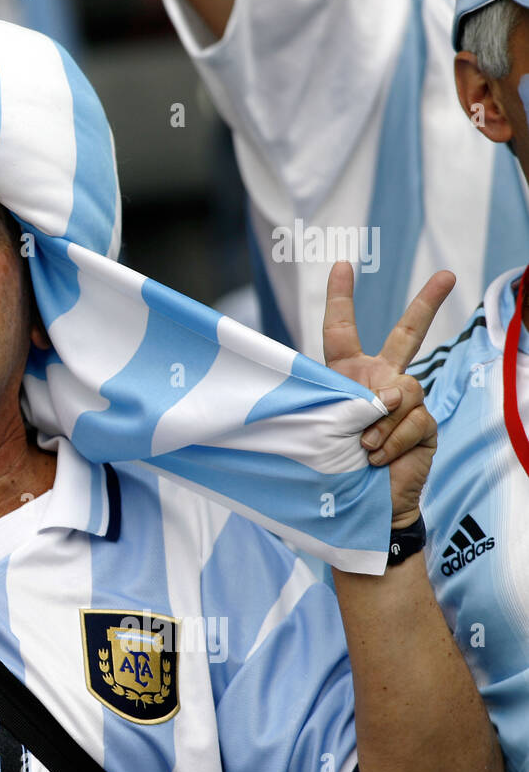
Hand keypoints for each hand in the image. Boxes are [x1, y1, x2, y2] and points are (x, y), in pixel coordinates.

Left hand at [321, 261, 454, 527]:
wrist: (357, 506)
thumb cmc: (328, 465)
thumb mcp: (323, 425)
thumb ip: (353, 400)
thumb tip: (395, 392)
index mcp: (345, 376)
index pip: (341, 331)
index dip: (340, 298)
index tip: (341, 264)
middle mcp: (378, 382)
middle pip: (407, 335)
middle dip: (427, 304)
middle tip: (447, 274)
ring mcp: (405, 404)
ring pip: (405, 391)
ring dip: (381, 421)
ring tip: (363, 446)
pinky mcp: (424, 426)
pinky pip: (414, 420)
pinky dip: (392, 440)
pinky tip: (378, 457)